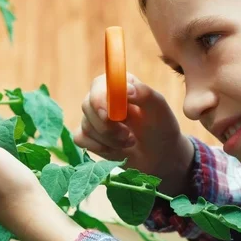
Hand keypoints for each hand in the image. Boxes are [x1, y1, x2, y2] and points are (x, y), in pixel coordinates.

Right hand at [74, 73, 193, 194]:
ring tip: (129, 142)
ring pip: (86, 125)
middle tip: (128, 135)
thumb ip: (144, 94)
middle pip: (87, 105)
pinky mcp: (88, 135)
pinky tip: (115, 150)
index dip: (100, 99)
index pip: (98, 85)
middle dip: (107, 126)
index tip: (110, 116)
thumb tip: (126, 89)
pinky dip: (98, 147)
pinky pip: (80, 138)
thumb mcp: (159, 108)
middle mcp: (102, 98)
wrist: (159, 155)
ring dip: (109, 139)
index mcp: (118, 85)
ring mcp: (93, 117)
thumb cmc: (161, 127)